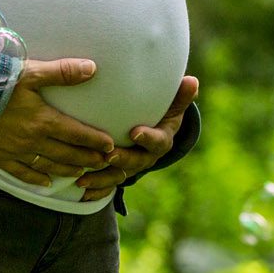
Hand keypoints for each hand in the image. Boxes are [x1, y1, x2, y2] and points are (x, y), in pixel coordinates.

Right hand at [0, 57, 115, 186]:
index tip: (110, 146)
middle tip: (104, 163)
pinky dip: (36, 178)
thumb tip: (92, 68)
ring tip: (83, 172)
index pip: (77, 134)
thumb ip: (61, 72)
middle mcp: (33, 140)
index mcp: (44, 120)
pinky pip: (22, 173)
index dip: (95, 141)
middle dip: (88, 159)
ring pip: (49, 165)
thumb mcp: (30, 72)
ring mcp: (16, 152)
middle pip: (67, 154)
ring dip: (68, 170)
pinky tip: (46, 182)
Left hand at [77, 74, 196, 202]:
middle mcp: (148, 157)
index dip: (148, 138)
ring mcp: (132, 168)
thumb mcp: (172, 105)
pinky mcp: (119, 175)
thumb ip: (180, 96)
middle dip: (123, 160)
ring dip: (102, 179)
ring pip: (119, 177)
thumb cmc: (161, 113)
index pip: (158, 141)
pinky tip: (81, 192)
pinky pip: (108, 187)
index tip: (135, 132)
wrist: (151, 131)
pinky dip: (96, 191)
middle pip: (137, 162)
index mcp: (162, 140)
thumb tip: (192, 81)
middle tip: (108, 155)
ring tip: (84, 179)